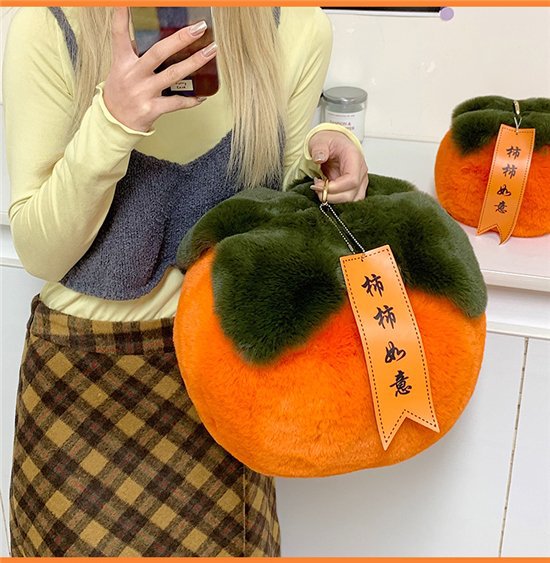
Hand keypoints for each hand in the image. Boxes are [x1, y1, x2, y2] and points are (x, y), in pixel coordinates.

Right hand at [103, 7, 216, 131]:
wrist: (115, 122)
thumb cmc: (122, 92)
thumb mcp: (121, 69)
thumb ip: (135, 53)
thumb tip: (159, 37)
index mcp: (122, 62)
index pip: (119, 34)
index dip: (122, 16)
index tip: (126, 2)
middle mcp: (132, 75)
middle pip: (158, 52)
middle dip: (181, 39)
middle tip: (199, 28)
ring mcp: (143, 92)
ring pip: (173, 75)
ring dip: (195, 62)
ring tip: (211, 51)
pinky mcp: (151, 109)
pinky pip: (177, 102)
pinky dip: (191, 99)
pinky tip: (203, 94)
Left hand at [308, 130, 368, 202]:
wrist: (333, 142)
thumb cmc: (329, 141)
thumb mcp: (320, 141)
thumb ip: (319, 149)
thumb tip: (319, 158)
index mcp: (354, 158)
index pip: (352, 180)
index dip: (335, 188)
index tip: (319, 186)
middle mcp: (361, 171)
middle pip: (352, 194)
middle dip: (331, 196)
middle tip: (316, 187)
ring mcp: (360, 181)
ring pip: (351, 200)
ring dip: (333, 199)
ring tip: (320, 188)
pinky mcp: (355, 188)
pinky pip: (348, 200)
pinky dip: (336, 200)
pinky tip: (326, 191)